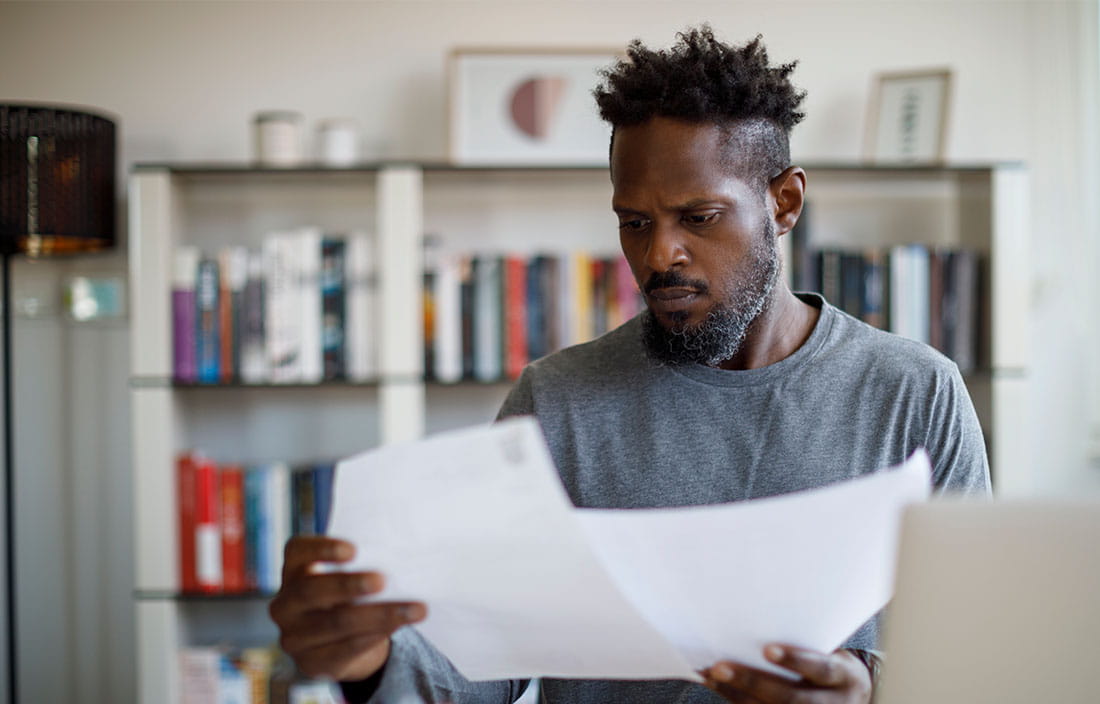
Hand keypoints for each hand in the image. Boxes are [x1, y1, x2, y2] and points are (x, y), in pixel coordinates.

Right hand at [268, 536, 427, 680]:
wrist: (342, 643)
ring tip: (414, 609)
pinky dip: (374, 636)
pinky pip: (345, 649)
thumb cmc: (349, 597)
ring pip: (336, 623)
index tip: (354, 549)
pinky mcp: (311, 663)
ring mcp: (294, 637)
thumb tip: (402, 560)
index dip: (322, 548)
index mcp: (293, 571)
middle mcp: (285, 604)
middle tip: (382, 580)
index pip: (297, 552)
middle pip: (313, 590)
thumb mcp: (348, 577)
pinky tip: (396, 627)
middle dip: (349, 585)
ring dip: (379, 615)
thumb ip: (362, 567)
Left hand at [701, 644, 871, 702]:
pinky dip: (736, 700)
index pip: (820, 668)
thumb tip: (755, 617)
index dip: (795, 660)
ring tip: (710, 675)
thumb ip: (805, 641)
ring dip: (736, 693)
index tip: (768, 649)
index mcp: (843, 677)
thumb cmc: (831, 665)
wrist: (853, 699)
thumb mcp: (831, 652)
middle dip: (752, 682)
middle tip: (719, 666)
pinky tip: (717, 685)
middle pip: (790, 697)